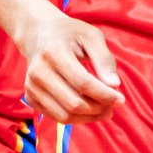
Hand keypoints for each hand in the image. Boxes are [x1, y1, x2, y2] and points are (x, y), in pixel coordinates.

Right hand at [17, 9, 123, 124]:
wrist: (38, 35)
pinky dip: (77, 118)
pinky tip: (89, 108)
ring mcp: (31, 87)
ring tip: (104, 109)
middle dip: (99, 108)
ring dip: (89, 117)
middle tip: (113, 104)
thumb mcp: (91, 36)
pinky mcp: (30, 98)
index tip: (121, 99)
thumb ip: (104, 59)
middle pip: (74, 103)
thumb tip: (114, 85)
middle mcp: (38, 72)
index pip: (82, 83)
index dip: (104, 95)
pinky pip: (57, 117)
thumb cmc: (70, 34)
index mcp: (53, 52)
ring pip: (65, 116)